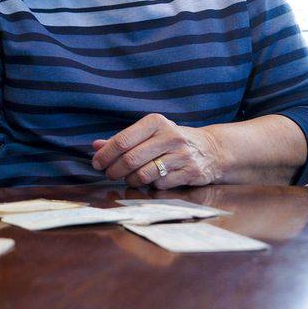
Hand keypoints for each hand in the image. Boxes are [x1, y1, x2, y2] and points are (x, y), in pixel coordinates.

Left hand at [90, 113, 222, 188]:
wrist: (211, 149)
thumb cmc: (171, 140)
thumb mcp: (149, 133)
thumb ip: (123, 140)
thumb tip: (96, 146)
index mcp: (155, 122)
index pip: (123, 140)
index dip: (105, 155)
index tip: (97, 163)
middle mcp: (169, 136)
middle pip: (131, 159)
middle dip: (114, 170)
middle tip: (109, 174)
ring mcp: (181, 155)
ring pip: (144, 174)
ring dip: (130, 180)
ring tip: (128, 178)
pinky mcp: (190, 172)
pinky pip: (159, 184)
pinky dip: (150, 185)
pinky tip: (150, 180)